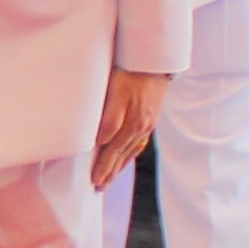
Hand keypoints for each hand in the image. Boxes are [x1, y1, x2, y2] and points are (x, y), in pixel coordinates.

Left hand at [92, 69, 168, 191]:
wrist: (154, 60)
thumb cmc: (131, 73)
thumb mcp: (116, 93)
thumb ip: (109, 119)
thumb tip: (101, 143)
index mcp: (132, 124)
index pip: (113, 152)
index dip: (103, 168)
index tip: (94, 182)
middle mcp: (141, 128)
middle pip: (122, 156)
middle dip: (110, 173)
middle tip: (99, 187)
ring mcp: (147, 123)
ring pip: (131, 151)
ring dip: (120, 166)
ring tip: (110, 178)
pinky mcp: (149, 117)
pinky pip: (138, 142)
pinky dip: (130, 153)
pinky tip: (126, 156)